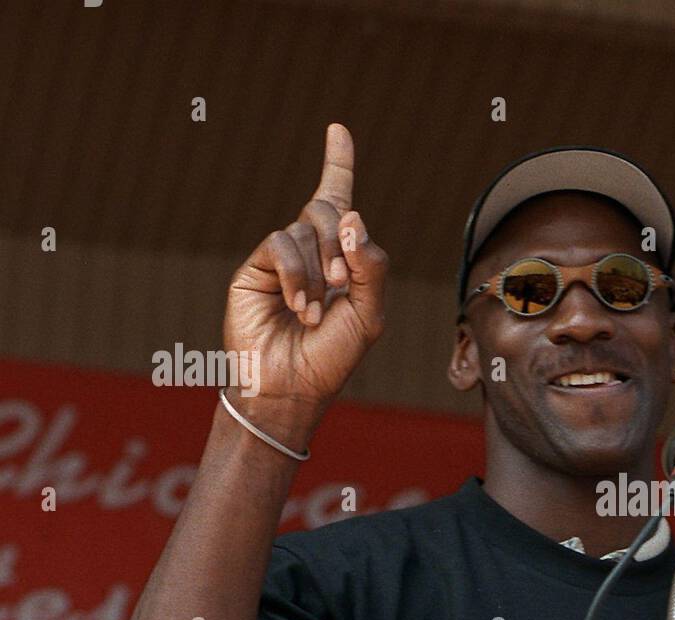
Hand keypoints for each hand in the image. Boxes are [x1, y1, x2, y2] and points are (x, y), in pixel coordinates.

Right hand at [223, 123, 388, 443]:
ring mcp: (282, 258)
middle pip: (329, 209)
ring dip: (319, 272)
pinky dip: (296, 274)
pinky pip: (280, 244)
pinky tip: (299, 308)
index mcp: (343, 259)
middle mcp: (311, 252)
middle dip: (342, 242)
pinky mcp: (256, 267)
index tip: (337, 128)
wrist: (291, 387)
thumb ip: (370, 266)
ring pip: (305, 230)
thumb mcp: (369, 314)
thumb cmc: (332, 357)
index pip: (339, 201)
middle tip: (343, 285)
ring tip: (314, 314)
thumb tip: (352, 216)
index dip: (338, 163)